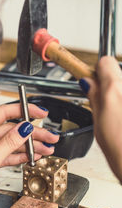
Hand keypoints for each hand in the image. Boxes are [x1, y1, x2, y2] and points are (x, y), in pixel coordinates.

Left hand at [0, 103, 58, 207]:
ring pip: (12, 142)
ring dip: (29, 146)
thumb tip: (24, 128)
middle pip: (11, 129)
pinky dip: (21, 155)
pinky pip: (9, 153)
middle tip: (48, 136)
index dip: (23, 110)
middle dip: (31, 133)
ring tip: (46, 148)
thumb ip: (9, 143)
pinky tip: (33, 156)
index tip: (39, 112)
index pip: (3, 113)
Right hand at [79, 56, 121, 181]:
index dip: (97, 71)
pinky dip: (121, 102)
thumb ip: (94, 96)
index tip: (94, 80)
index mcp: (114, 89)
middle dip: (108, 84)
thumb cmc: (119, 146)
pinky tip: (121, 116)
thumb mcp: (97, 120)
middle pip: (118, 72)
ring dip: (118, 94)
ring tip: (116, 113)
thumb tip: (88, 82)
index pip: (105, 62)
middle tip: (103, 100)